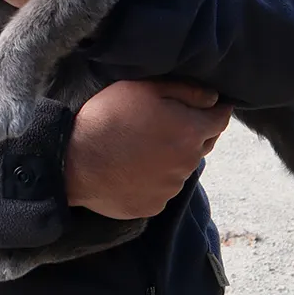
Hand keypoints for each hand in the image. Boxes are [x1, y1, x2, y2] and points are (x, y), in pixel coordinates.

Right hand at [65, 81, 230, 220]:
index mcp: (189, 132)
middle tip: (171, 122)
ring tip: (145, 145)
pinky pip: (162, 188)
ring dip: (173, 156)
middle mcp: (187, 163)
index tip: (213, 105)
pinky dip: (155, 177)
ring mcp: (170, 188)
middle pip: (203, 144)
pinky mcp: (153, 205)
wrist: (73, 162)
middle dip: (195, 131)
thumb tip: (213, 98)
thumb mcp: (144, 88)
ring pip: (181, 167)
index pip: (220, 119)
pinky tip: (134, 167)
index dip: (218, 109)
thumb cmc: (107, 117)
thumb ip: (185, 91)